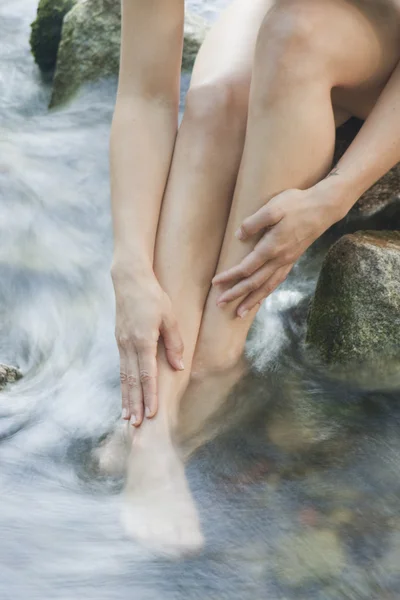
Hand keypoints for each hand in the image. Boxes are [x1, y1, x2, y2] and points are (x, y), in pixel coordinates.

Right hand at [112, 265, 183, 426]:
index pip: (147, 374)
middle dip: (135, 404)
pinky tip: (125, 395)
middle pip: (132, 381)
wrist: (129, 280)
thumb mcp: (169, 317)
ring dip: (127, 399)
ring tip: (128, 418)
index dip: (150, 395)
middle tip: (137, 426)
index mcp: (143, 340)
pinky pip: (122, 368)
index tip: (153, 413)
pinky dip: (123, 385)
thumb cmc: (153, 297)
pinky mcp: (119, 341)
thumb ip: (174, 343)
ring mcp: (121, 344)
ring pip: (124, 377)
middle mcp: (129, 345)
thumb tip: (178, 367)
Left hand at [212, 183, 342, 315]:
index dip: (230, 276)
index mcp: (272, 247)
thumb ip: (254, 222)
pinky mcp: (292, 259)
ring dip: (251, 300)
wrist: (324, 208)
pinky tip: (260, 297)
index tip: (215, 282)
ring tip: (239, 313)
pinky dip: (266, 292)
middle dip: (236, 294)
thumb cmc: (297, 204)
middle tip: (219, 304)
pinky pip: (276, 282)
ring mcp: (287, 261)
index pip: (246, 268)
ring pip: (266, 286)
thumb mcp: (273, 207)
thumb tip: (239, 236)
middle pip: (254, 282)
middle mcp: (279, 259)